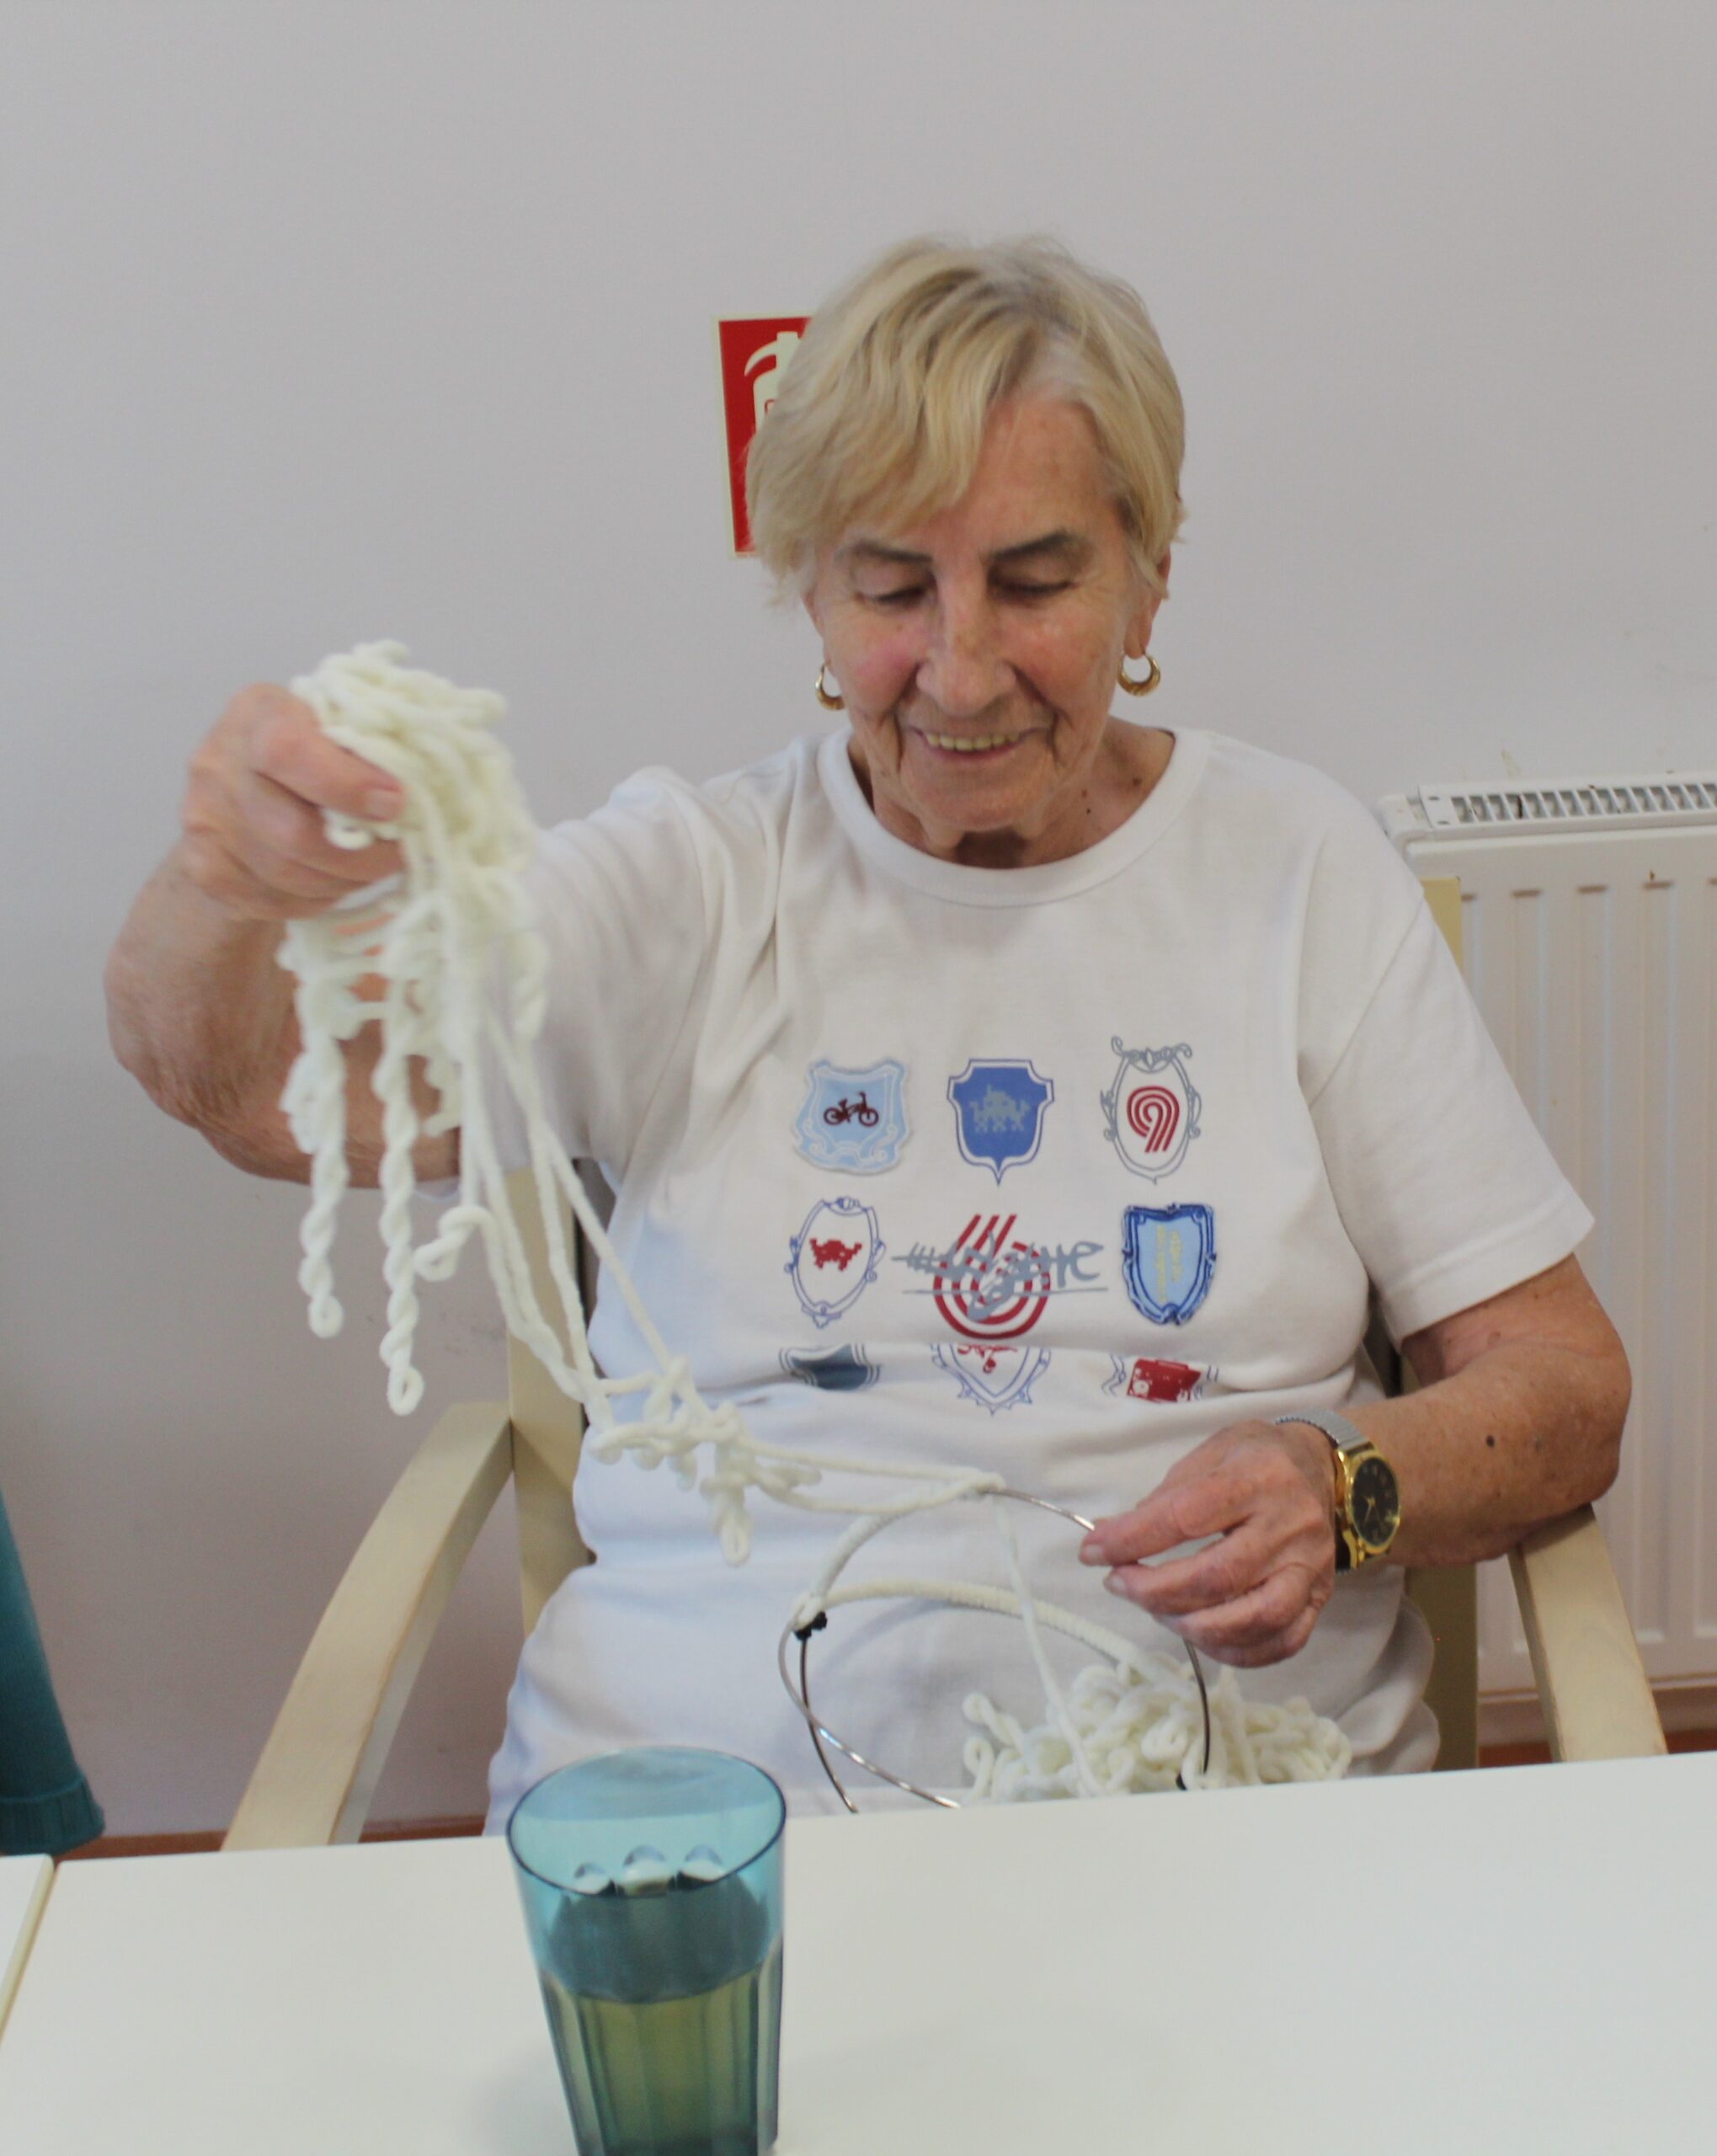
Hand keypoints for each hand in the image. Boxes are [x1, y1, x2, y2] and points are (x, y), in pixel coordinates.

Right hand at [177, 684, 405, 920]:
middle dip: (362, 854)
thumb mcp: (337, 734)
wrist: (239, 805)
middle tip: (399, 853)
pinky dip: (318, 897)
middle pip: (295, 832)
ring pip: (290, 875)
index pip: (288, 750)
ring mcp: (203, 819)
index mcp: (258, 712)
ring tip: (370, 866)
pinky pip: (276, 900)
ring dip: (345, 879)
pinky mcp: (205, 869)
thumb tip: (426, 788)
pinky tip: (332, 879)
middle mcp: (217, 762)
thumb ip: (371, 750)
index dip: (347, 785)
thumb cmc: (312, 759)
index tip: (396, 803)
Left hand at [1079, 1420, 1337, 1666]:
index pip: (1186, 1516)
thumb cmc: (1256, 1457)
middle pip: (1218, 1576)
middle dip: (1154, 1590)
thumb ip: (1165, 1496)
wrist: (1324, 1468)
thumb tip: (1111, 1537)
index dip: (1132, 1540)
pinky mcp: (1321, 1598)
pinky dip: (1234, 1650)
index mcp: (1259, 1477)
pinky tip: (1199, 1635)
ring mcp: (1310, 1568)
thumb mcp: (1210, 1453)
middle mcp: (1291, 1526)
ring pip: (1254, 1618)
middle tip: (1119, 1585)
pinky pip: (1282, 1641)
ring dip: (1192, 1626)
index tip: (1092, 1552)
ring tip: (1156, 1611)